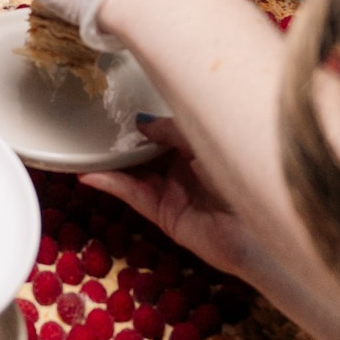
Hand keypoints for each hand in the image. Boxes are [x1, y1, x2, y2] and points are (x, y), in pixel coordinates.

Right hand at [84, 120, 264, 283]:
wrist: (255, 230)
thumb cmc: (238, 177)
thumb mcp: (203, 143)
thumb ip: (171, 131)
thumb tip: (141, 124)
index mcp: (198, 147)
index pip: (164, 131)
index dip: (144, 123)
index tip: (118, 109)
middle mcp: (184, 168)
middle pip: (146, 152)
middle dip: (122, 142)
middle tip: (94, 129)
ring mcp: (173, 192)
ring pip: (135, 173)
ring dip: (110, 164)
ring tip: (84, 152)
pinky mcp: (164, 215)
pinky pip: (134, 196)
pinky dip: (112, 185)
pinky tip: (92, 175)